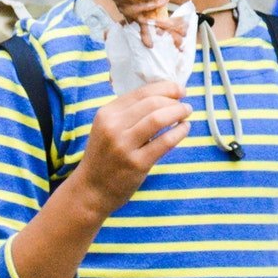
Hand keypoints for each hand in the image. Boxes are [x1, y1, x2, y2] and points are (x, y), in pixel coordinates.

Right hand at [73, 81, 190, 218]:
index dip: (164, 88)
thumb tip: (162, 97)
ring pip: (158, 119)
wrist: (91, 189)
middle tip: (184, 104)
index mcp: (106, 114)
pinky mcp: (137, 163)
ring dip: (178, 112)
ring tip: (186, 113)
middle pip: (151, 103)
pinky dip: (179, 132)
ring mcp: (124, 145)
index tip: (178, 89)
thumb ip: (127, 113)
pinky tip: (184, 129)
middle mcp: (113, 126)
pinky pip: (164, 142)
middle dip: (174, 100)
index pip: (140, 92)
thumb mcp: (106, 128)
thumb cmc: (104, 157)